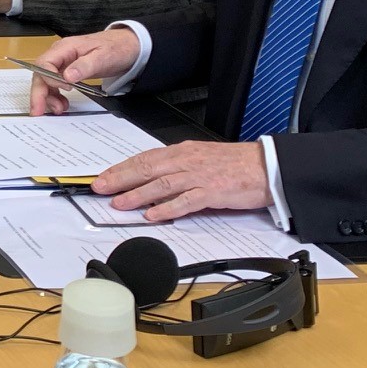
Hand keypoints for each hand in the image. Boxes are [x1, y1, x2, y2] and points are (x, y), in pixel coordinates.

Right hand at [27, 27, 140, 114]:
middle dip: (38, 93)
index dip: (49, 78)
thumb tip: (66, 77)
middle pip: (40, 74)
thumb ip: (84, 66)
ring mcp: (62, 64)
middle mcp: (59, 55)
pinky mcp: (66, 72)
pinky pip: (54, 85)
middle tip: (38, 111)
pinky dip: (55, 96)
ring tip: (59, 109)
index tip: (65, 89)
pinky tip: (63, 104)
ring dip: (47, 97)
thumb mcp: (103, 56)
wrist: (126, 46)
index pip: (44, 63)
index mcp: (65, 48)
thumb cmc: (115, 48)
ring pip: (45, 82)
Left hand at [94, 141, 269, 220]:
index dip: (121, 168)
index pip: (145, 158)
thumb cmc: (234, 163)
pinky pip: (187, 201)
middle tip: (100, 188)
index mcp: (182, 152)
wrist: (266, 166)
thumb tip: (152, 176)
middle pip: (147, 169)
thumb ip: (176, 166)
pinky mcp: (213, 192)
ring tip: (119, 203)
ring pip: (162, 184)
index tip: (104, 177)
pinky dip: (169, 208)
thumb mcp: (200, 157)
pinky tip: (154, 215)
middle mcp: (187, 161)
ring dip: (138, 195)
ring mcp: (199, 176)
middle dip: (121, 179)